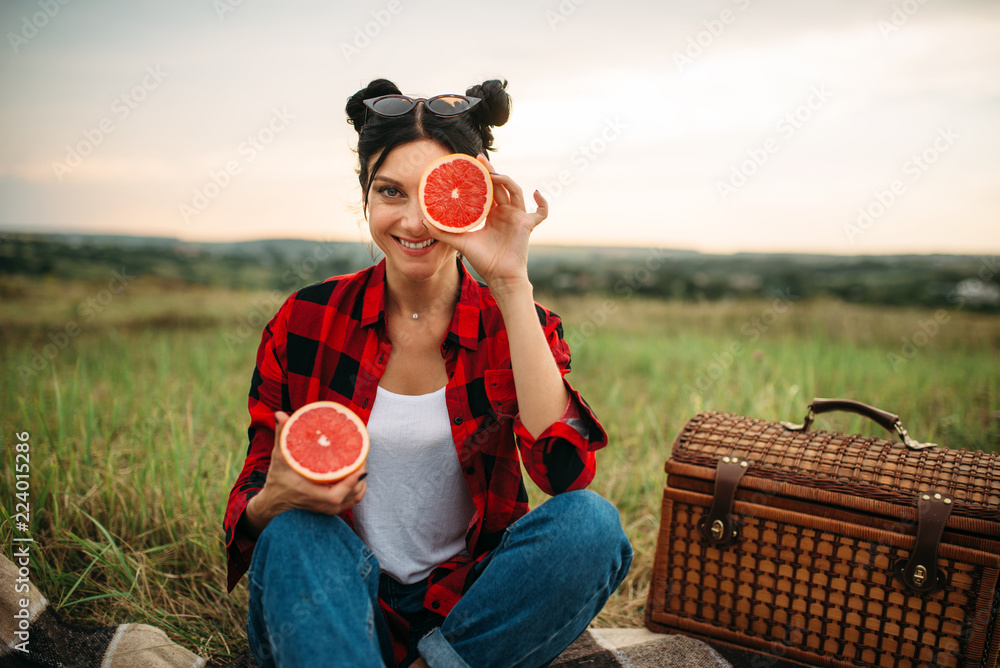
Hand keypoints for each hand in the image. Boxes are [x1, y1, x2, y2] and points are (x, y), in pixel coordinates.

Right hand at [246, 411, 366, 532]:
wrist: (274, 503)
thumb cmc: (276, 481)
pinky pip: (353, 500)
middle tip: (362, 452)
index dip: (351, 481)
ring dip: (361, 480)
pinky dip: (358, 487)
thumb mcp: (278, 458)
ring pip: (355, 497)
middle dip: (360, 472)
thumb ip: (282, 436)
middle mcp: (322, 505)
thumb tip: (280, 414)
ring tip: (361, 460)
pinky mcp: (332, 509)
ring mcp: (328, 509)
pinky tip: (358, 473)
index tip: (360, 465)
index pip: (336, 494)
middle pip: (352, 492)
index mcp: (310, 494)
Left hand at [428, 154, 547, 292]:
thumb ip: (442, 232)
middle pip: (500, 185)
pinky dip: (542, 203)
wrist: (499, 276)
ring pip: (515, 191)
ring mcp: (518, 217)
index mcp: (492, 214)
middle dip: (490, 171)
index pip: (487, 190)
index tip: (470, 164)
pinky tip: (536, 192)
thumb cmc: (483, 260)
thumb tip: (423, 221)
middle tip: (478, 159)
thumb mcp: (460, 242)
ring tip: (493, 175)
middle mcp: (505, 212)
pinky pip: (541, 212)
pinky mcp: (527, 225)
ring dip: (506, 180)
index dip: (480, 177)